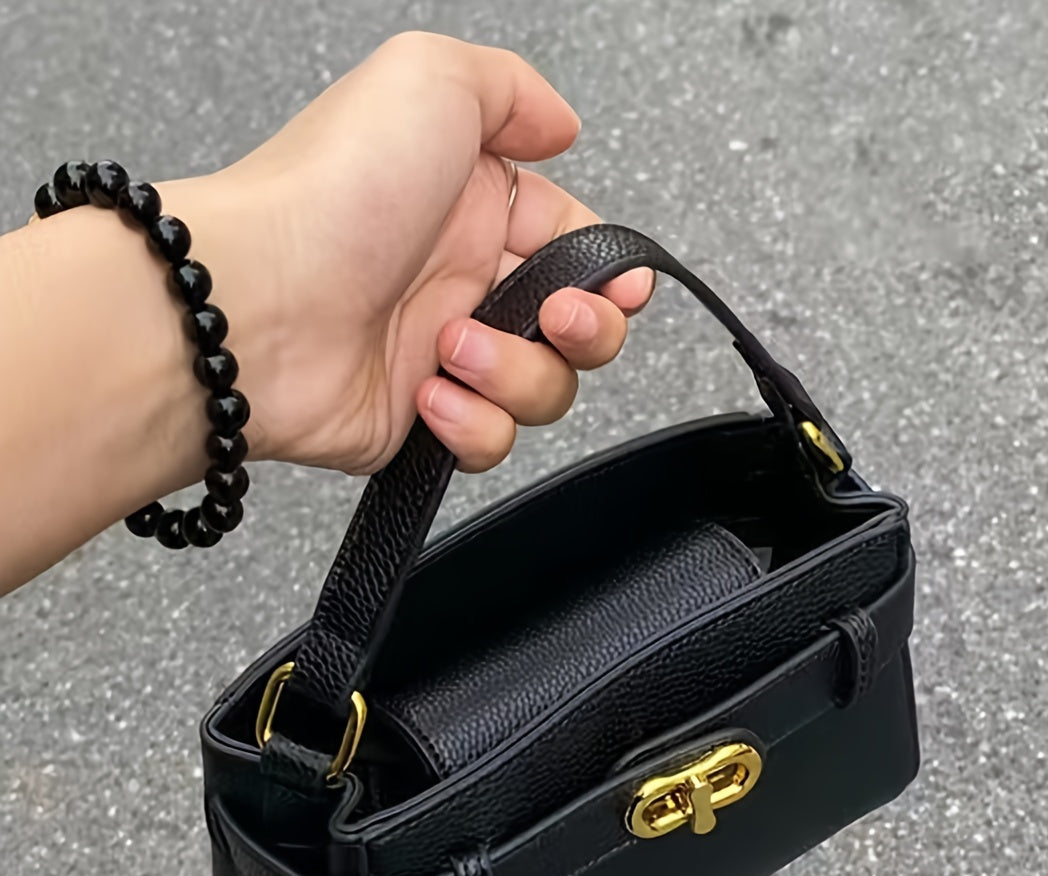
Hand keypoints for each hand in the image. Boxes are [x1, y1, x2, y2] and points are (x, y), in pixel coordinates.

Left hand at [174, 33, 653, 474]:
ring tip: (449, 344)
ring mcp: (445, 356)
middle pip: (579, 330)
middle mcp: (467, 282)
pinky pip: (491, 442)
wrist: (251, 303)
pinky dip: (471, 423)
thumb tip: (562, 126)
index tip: (616, 283)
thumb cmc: (331, 192)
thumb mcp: (430, 81)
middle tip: (555, 317)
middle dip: (588, 331)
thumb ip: (513, 92)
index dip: (611, 273)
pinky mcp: (422, 420)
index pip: (579, 250)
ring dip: (515, 372)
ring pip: (545, 390)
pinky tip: (425, 391)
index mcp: (479, 210)